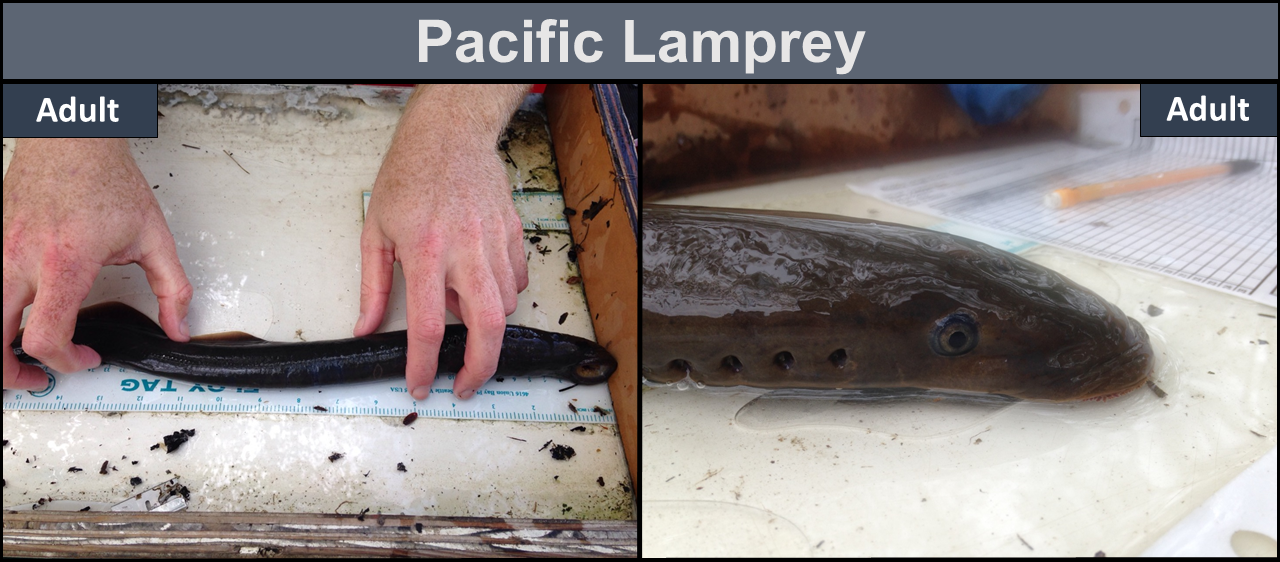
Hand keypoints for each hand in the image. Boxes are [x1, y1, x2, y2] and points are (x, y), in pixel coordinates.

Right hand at [3, 138, 192, 389]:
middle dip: (11, 372)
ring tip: (18, 356)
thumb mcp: (153, 237)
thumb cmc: (105, 179)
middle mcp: (21, 258)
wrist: (70, 139)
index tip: (87, 359)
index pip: (47, 336)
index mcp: (65, 262)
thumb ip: (172, 288)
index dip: (66, 362)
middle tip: (36, 378)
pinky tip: (15, 316)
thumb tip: (178, 327)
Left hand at [356, 85, 529, 400]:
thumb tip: (367, 328)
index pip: (429, 325)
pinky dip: (503, 295)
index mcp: (424, 251)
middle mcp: (465, 249)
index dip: (424, 365)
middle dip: (481, 367)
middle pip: (488, 326)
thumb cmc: (409, 177)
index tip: (422, 386)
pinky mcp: (513, 234)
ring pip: (506, 305)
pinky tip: (481, 285)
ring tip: (462, 313)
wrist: (450, 135)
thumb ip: (373, 286)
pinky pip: (517, 281)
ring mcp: (495, 241)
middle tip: (467, 385)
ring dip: (488, 324)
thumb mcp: (375, 230)